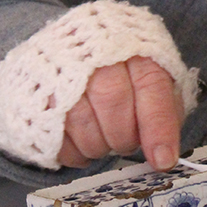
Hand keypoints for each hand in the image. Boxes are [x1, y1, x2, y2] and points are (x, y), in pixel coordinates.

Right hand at [56, 55, 182, 170]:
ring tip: (103, 138)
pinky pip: (59, 141)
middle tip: (126, 141)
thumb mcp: (150, 74)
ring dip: (99, 146)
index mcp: (134, 47)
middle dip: (125, 136)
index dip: (158, 127)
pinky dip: (76, 153)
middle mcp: (96, 55)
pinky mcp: (39, 98)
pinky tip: (82, 142)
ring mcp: (62, 75)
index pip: (151, 86)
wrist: (71, 46)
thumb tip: (167, 147)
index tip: (163, 160)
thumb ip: (165, 105)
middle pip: (114, 104)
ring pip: (84, 124)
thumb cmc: (120, 66)